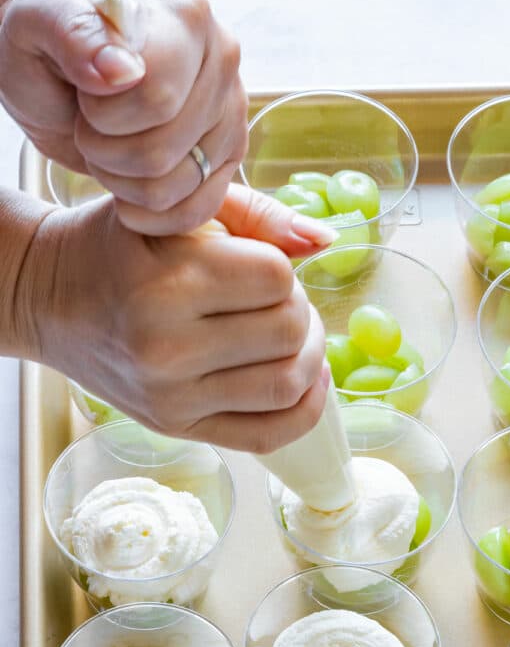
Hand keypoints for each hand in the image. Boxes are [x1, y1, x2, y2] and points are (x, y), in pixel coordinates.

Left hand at [0, 0, 246, 233]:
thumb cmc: (49, 38)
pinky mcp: (231, 154)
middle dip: (105, 151)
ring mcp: (232, 110)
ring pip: (177, 186)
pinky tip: (124, 191)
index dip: (103, 115)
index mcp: (186, 14)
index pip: (157, 98)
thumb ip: (71, 32)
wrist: (64, 64)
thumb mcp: (35, 19)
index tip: (83, 92)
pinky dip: (151, 214)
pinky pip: (198, 210)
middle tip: (86, 123)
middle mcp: (224, 59)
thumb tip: (122, 71)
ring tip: (107, 145)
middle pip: (163, 150)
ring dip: (122, 181)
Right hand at [23, 185, 336, 452]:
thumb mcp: (177, 212)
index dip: (281, 266)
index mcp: (167, 283)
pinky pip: (267, 434)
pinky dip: (305, 411)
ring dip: (308, 356)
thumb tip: (326, 243)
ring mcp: (172, 396)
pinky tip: (307, 380)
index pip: (277, 277)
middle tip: (274, 299)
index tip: (259, 264)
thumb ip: (258, 217)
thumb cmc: (116, 246)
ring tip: (289, 335)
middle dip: (298, 309)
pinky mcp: (177, 427)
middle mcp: (167, 348)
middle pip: (288, 332)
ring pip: (287, 384)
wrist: (46, 296)